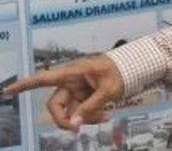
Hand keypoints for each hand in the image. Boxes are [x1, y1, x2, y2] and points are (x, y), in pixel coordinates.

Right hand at [3, 56, 124, 130]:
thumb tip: (73, 123)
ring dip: (83, 118)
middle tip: (76, 129)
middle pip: (55, 105)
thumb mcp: (108, 89)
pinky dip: (90, 116)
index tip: (7, 91)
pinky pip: (80, 111)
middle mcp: (70, 82)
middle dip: (64, 119)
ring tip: (104, 117)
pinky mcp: (83, 97)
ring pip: (69, 111)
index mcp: (72, 73)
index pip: (44, 79)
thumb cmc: (120, 72)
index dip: (25, 85)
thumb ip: (90, 106)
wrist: (132, 68)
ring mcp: (76, 90)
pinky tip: (105, 116)